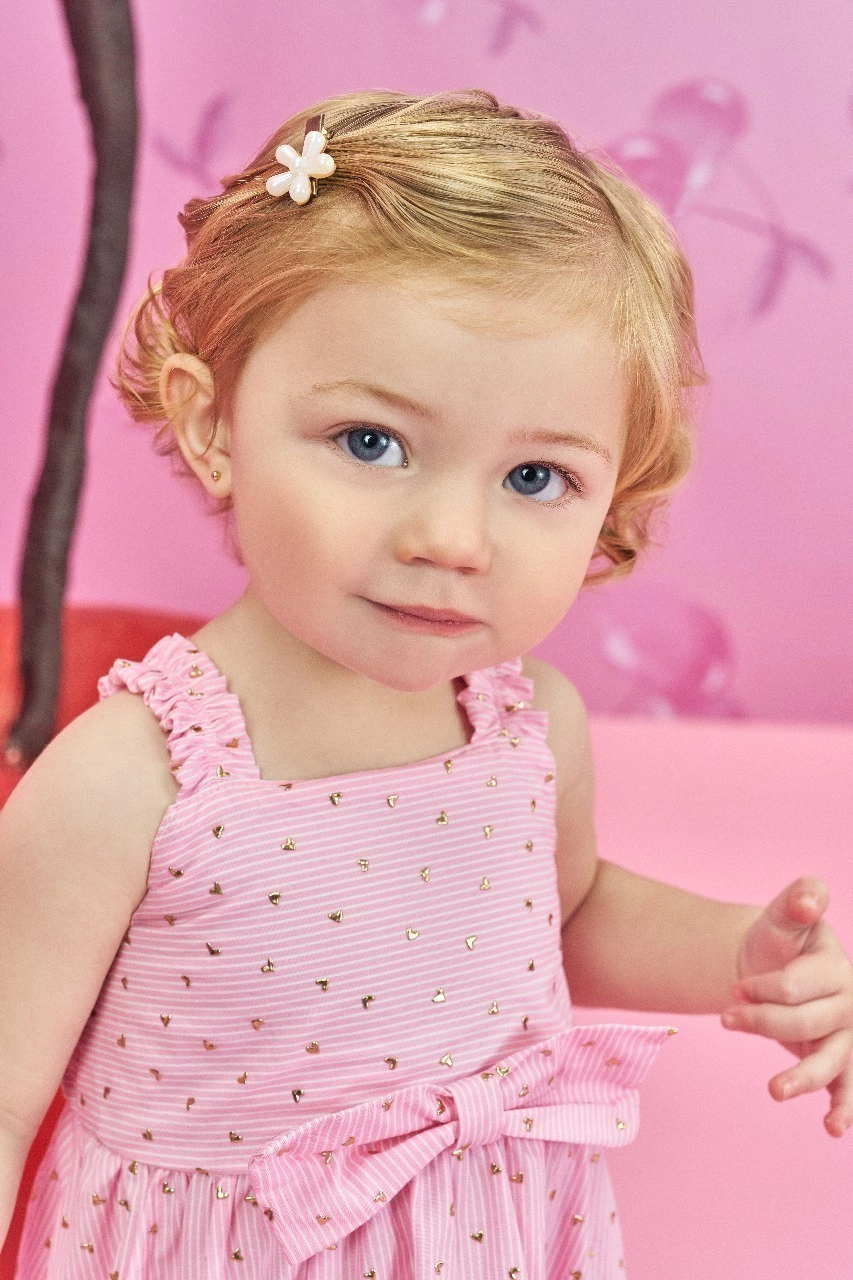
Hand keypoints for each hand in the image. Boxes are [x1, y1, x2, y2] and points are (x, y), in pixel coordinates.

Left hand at [721, 877, 852, 1136]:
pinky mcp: (840, 1060)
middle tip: (724, 1019)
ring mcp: (847, 1035)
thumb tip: (811, 899)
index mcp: (836, 968)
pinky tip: (832, 1128)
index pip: (798, 987)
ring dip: (803, 1078)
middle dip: (762, 1023)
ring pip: (832, 1063)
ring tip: (773, 1091)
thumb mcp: (783, 916)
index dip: (763, 990)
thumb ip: (798, 901)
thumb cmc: (779, 939)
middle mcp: (849, 1005)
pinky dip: (844, 1109)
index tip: (734, 989)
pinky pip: (847, 1087)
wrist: (774, 966)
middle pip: (807, 1024)